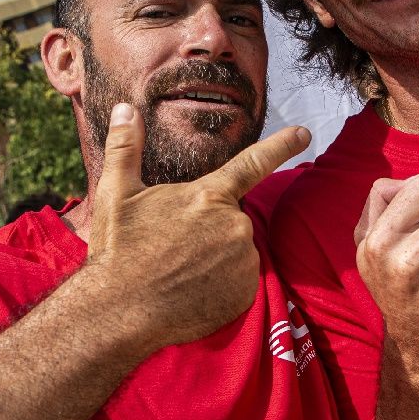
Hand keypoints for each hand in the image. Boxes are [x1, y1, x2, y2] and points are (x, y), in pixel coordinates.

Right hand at [84, 105, 307, 347]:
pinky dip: (222, 286)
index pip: (253, 163)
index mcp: (208, 196)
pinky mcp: (244, 295)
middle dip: (209, 228)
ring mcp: (242, 262)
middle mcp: (234, 226)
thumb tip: (125, 108)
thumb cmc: (118, 251)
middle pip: (232, 219)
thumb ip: (126, 147)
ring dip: (217, 258)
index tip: (304, 134)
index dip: (281, 146)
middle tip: (174, 247)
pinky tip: (193, 292)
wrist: (120, 311)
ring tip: (180, 272)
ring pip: (236, 252)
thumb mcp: (115, 194)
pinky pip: (239, 284)